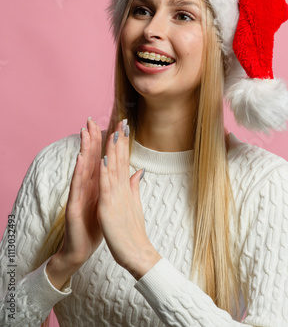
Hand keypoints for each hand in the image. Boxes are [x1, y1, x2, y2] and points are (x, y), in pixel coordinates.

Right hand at [47, 118, 103, 288]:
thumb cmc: (94, 226)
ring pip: (82, 168)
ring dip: (84, 149)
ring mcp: (79, 195)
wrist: (81, 249)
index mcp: (97, 185)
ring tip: (85, 132)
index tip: (113, 125)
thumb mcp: (109, 203)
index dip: (107, 142)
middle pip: (90, 158)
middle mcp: (87, 186)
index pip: (102, 158)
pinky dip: (79, 172)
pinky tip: (80, 158)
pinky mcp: (73, 206)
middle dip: (92, 139)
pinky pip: (76, 187)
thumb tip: (132, 172)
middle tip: (92, 119)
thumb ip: (118, 185)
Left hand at [98, 120, 160, 279]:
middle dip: (120, 139)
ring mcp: (116, 196)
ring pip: (113, 168)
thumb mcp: (133, 204)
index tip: (124, 125)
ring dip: (113, 149)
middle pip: (120, 160)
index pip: (124, 160)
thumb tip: (138, 170)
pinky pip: (106, 186)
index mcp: (126, 187)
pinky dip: (104, 171)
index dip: (124, 142)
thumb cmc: (133, 231)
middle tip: (122, 119)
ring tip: (113, 131)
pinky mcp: (109, 207)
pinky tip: (103, 157)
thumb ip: (134, 186)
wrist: (137, 254)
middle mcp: (122, 188)